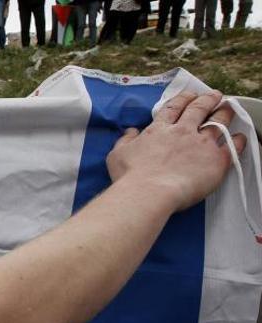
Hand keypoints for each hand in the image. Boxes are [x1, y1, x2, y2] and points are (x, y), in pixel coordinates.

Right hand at [106, 91, 247, 211]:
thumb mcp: (117, 155)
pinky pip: (233, 146)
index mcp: (159, 129)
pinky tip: (241, 137)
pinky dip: (238, 140)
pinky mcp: (216, 160)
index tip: (190, 95)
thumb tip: (130, 131)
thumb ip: (125, 140)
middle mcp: (182, 131)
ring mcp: (201, 144)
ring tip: (229, 109)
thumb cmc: (130, 176)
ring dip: (225, 113)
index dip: (183, 99)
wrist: (149, 192)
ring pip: (218, 122)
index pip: (174, 107)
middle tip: (215, 95)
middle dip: (208, 99)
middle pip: (199, 109)